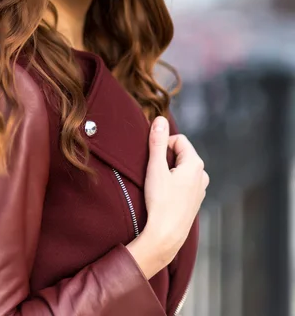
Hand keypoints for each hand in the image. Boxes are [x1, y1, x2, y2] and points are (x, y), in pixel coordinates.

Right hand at [126, 116, 208, 278]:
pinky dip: (173, 183)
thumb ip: (158, 141)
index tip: (154, 160)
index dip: (163, 146)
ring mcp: (200, 189)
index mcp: (195, 163)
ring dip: (169, 171)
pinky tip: (165, 196)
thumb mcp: (156, 168)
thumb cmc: (160, 201)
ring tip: (159, 186)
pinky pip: (183, 181)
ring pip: (182, 168)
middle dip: (166, 158)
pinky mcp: (195, 200)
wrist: (166, 235)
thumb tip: (160, 119)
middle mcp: (202, 174)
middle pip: (181, 153)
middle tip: (155, 174)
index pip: (178, 139)